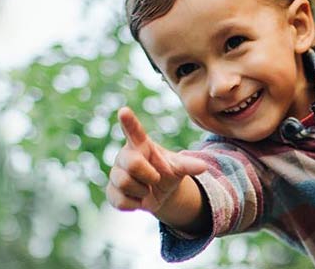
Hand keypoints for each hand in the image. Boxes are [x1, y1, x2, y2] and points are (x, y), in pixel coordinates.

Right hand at [107, 107, 209, 221]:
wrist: (159, 194)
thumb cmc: (167, 172)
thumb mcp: (178, 167)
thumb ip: (188, 165)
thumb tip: (203, 167)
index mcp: (140, 144)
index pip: (134, 131)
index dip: (128, 121)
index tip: (124, 111)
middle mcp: (125, 155)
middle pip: (132, 164)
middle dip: (148, 175)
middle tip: (156, 178)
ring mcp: (115, 173)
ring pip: (124, 183)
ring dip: (143, 191)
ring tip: (147, 189)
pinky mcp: (111, 191)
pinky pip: (120, 201)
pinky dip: (135, 204)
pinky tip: (139, 200)